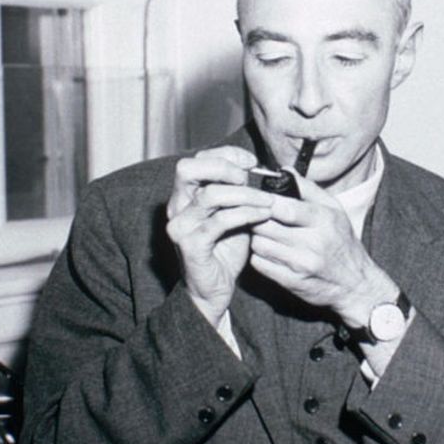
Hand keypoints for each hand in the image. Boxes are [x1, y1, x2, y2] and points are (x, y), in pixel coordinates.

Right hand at [165, 146, 274, 325]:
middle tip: (248, 178)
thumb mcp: (235, 213)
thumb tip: (260, 170)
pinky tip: (263, 215)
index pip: (197, 160)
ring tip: (267, 201)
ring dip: (245, 194)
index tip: (252, 162)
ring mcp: (181, 226)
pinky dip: (246, 214)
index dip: (226, 154)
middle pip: (188, 169)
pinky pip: (220, 221)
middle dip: (223, 167)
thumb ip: (240, 192)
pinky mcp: (190, 245)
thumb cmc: (225, 250)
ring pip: (210, 194)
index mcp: (185, 195)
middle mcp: (176, 206)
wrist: (213, 289)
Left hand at [248, 170, 396, 328]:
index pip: (284, 208)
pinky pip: (260, 264)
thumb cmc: (343, 242)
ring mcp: (301, 265)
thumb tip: (283, 170)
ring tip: (263, 233)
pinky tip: (267, 251)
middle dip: (256, 219)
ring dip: (256, 237)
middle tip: (256, 216)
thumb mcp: (334, 210)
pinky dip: (258, 256)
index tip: (258, 199)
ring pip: (259, 245)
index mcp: (323, 220)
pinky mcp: (291, 282)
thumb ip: (308, 189)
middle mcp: (313, 243)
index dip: (265, 202)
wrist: (355, 284)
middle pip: (266, 226)